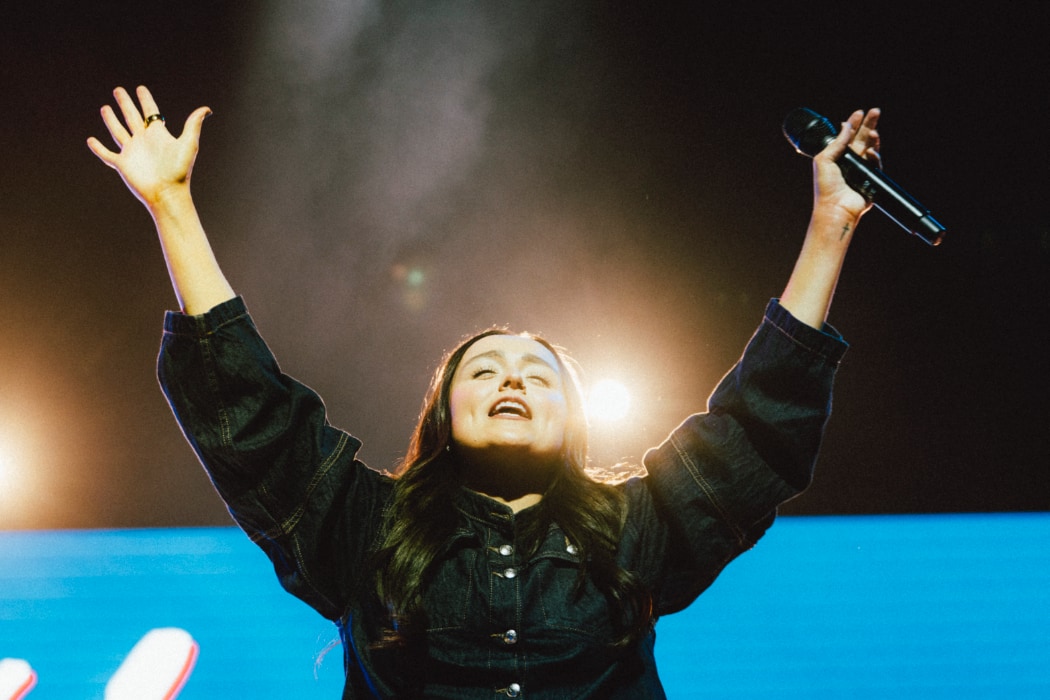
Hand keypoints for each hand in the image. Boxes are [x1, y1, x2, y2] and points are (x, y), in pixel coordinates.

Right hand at [87, 86, 210, 209]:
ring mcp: (132, 152)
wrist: (167, 193)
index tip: (140, 88)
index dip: (145, 99)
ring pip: (118, 131)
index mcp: (158, 134)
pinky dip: (98, 148)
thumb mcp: (188, 144)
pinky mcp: (122, 164)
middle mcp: (143, 140)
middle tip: (118, 90)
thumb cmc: (180, 171)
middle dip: (125, 103)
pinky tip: (90, 140)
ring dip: (111, 120)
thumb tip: (207, 109)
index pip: (150, 112)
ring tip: (105, 108)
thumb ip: (193, 124)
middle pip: (131, 117)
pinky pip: (107, 154)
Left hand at [812, 108, 880, 224]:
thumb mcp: (825, 159)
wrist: (835, 207)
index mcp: (837, 156)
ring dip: (873, 138)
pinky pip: (876, 164)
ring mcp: (861, 169)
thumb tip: (846, 125)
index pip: (847, 136)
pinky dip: (874, 157)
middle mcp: (850, 161)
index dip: (853, 124)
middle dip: (869, 124)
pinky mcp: (870, 179)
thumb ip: (837, 142)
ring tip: (873, 131)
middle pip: (862, 138)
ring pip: (871, 148)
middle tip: (875, 111)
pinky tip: (871, 153)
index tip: (859, 112)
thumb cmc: (826, 186)